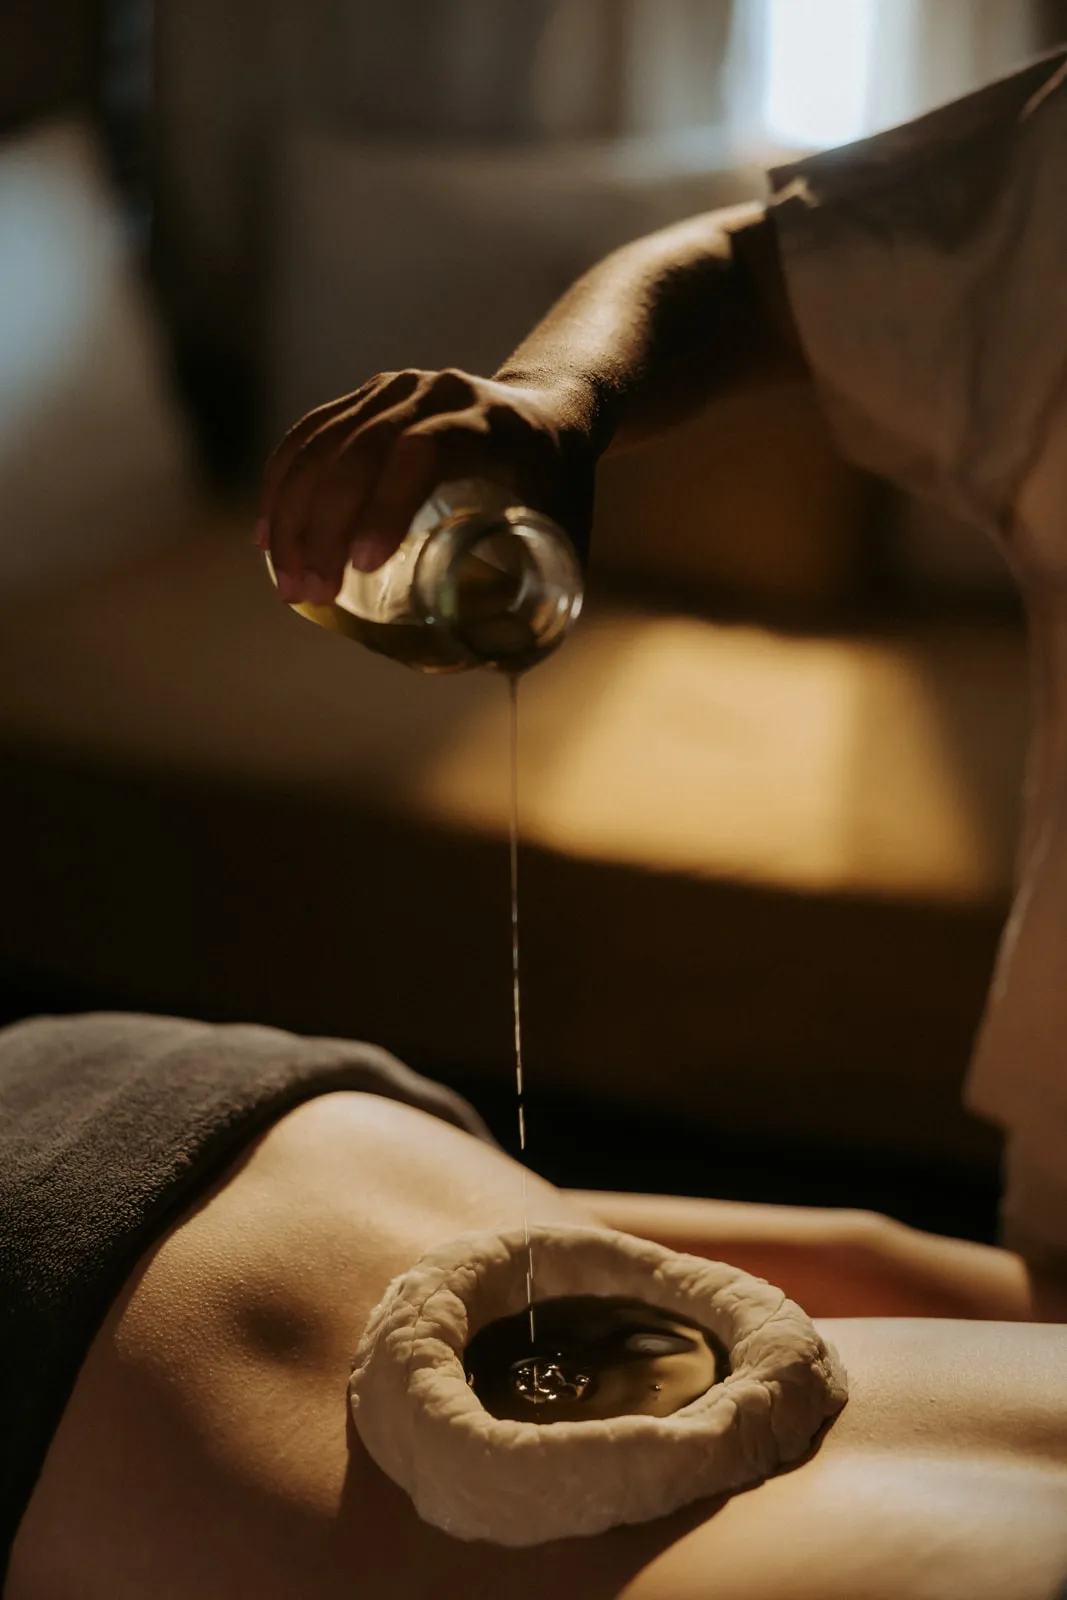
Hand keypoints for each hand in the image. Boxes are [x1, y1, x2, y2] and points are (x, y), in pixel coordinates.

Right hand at [256, 368, 596, 603]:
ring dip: (294, 513)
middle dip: (324, 525)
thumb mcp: (565, 530)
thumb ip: (541, 591)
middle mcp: (436, 393)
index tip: (364, 567)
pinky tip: (268, 536)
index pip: (423, 451)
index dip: (386, 505)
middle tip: (309, 592)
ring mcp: (396, 390)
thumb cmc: (559, 488)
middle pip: (362, 449)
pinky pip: (309, 436)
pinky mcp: (366, 399)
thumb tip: (500, 668)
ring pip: (325, 443)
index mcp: (489, 422)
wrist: (549, 415)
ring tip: (287, 581)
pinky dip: (283, 485)